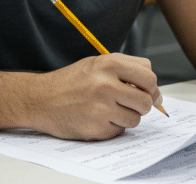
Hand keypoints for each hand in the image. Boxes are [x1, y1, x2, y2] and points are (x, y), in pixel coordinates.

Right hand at [28, 53, 160, 140]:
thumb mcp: (96, 64)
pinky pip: (119, 131)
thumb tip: (154, 90)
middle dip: (143, 105)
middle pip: (146, 101)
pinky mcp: (96, 127)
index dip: (152, 88)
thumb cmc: (69, 81)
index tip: (151, 94)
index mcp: (109, 64)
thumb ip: (126, 69)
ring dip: (127, 117)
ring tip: (109, 110)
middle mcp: (107, 85)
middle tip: (131, 104)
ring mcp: (102, 108)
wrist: (40, 99)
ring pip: (135, 119)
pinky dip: (112, 127)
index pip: (149, 77)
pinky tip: (98, 119)